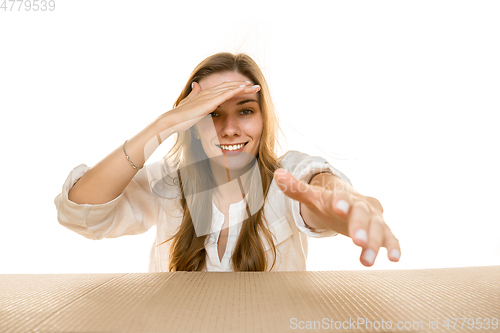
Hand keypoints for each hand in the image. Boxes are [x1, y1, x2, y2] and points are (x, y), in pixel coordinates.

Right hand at [164, 80, 259, 132]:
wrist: (172, 120)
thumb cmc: (180, 115)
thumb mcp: (189, 103)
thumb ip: (194, 94)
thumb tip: (196, 84)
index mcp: (205, 94)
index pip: (224, 88)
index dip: (236, 86)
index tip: (247, 87)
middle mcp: (208, 92)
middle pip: (230, 86)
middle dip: (244, 86)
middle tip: (256, 86)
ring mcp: (208, 96)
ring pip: (230, 88)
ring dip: (243, 87)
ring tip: (255, 86)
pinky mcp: (209, 102)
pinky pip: (225, 94)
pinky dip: (235, 90)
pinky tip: (244, 88)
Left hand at [273, 169, 400, 266]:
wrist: (350, 202)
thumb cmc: (329, 202)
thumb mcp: (313, 196)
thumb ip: (297, 189)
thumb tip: (277, 174)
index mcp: (342, 195)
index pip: (341, 196)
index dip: (340, 201)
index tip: (337, 207)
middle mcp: (360, 205)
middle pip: (362, 213)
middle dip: (360, 227)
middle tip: (357, 242)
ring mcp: (373, 217)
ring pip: (377, 228)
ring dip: (374, 243)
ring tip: (367, 261)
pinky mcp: (382, 229)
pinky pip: (389, 237)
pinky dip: (393, 246)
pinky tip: (394, 259)